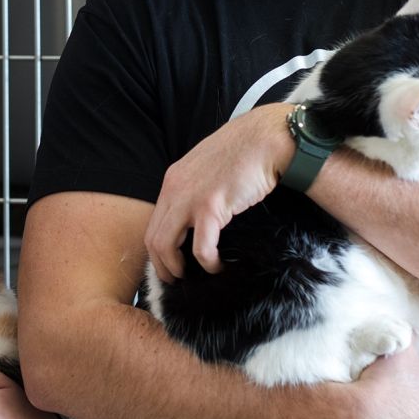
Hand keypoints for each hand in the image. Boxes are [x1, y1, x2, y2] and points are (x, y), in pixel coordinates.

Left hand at [145, 103, 291, 280]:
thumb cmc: (244, 153)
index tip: (169, 263)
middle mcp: (174, 189)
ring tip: (193, 277)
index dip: (158, 249)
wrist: (265, 139)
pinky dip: (207, 263)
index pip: (153, 222)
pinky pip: (201, 247)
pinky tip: (218, 265)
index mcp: (173, 180)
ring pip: (166, 246)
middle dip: (162, 265)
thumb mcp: (208, 168)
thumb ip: (197, 188)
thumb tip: (197, 215)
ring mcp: (189, 198)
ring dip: (176, 268)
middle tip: (176, 280)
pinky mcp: (210, 207)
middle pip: (153, 238)